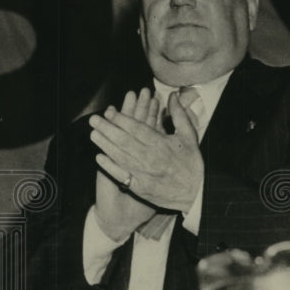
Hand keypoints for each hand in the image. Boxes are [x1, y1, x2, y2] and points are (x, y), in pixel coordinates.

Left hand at [89, 89, 203, 214]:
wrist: (196, 194)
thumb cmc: (191, 164)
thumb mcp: (190, 137)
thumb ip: (180, 115)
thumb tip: (173, 96)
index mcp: (162, 145)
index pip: (138, 129)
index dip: (122, 120)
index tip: (109, 112)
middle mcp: (151, 158)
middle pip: (125, 141)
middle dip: (107, 129)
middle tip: (94, 120)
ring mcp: (144, 174)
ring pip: (120, 156)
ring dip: (105, 144)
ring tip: (93, 134)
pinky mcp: (140, 188)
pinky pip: (121, 176)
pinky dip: (109, 166)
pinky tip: (99, 157)